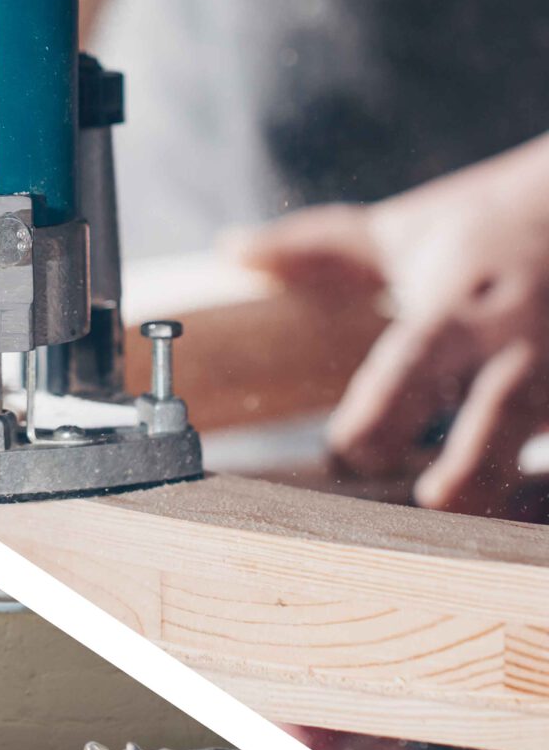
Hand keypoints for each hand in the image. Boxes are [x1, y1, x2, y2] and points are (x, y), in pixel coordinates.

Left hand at [227, 136, 548, 518]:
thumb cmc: (487, 223)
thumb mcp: (403, 232)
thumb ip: (315, 249)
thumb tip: (230, 249)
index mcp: (454, 312)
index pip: (406, 369)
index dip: (374, 419)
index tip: (343, 455)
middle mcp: (517, 344)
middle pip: (498, 413)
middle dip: (469, 467)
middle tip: (432, 504)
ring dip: (521, 487)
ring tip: (490, 526)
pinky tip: (528, 513)